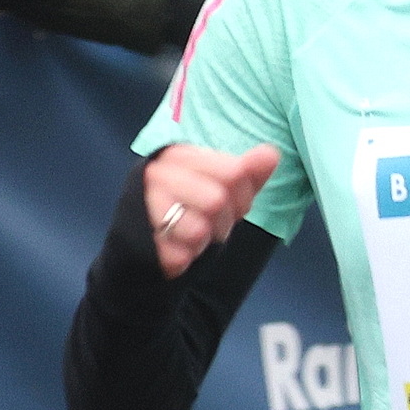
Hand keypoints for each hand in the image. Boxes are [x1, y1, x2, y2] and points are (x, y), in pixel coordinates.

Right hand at [144, 141, 279, 279]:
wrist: (148, 239)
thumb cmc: (193, 207)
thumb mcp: (224, 187)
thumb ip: (249, 171)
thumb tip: (272, 152)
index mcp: (181, 155)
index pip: (234, 172)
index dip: (243, 196)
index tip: (233, 203)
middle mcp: (157, 174)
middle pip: (216, 200)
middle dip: (224, 220)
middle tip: (212, 222)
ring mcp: (143, 204)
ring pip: (197, 229)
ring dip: (204, 240)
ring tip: (194, 235)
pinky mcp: (138, 238)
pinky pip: (179, 255)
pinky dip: (187, 257)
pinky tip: (179, 249)